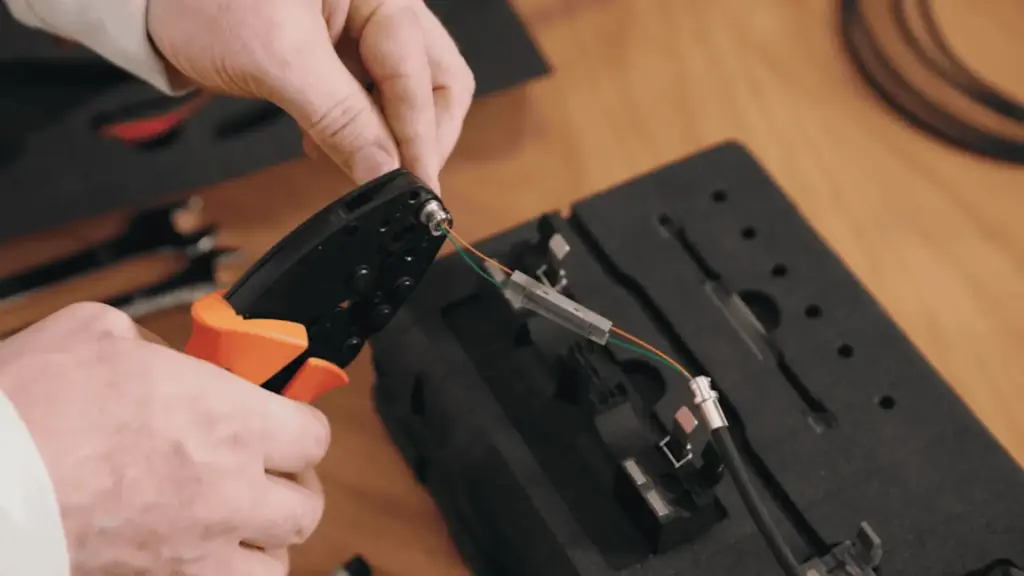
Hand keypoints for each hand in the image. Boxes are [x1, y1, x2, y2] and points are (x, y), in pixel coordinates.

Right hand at [0, 303, 329, 574]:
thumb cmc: (32, 407)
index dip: (300, 426)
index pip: (313, 435)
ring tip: (238, 523)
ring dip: (263, 541)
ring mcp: (198, 551)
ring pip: (274, 564)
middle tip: (269, 473)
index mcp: (230, 420)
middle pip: (304, 507)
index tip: (284, 422)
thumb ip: (153, 349)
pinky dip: (224, 575)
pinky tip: (198, 556)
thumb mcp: (98, 334)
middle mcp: (229, 492)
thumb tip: (161, 361)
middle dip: (292, 488)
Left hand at [147, 0, 475, 190]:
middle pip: (436, 82)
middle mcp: (381, 5)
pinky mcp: (340, 52)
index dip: (420, 138)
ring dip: (388, 137)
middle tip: (402, 182)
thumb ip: (340, 119)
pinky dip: (359, 130)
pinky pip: (371, 98)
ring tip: (350, 161)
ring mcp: (363, 28)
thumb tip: (385, 172)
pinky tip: (327, 144)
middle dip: (421, 136)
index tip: (416, 188)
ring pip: (408, 95)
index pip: (421, 76)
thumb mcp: (278, 60)